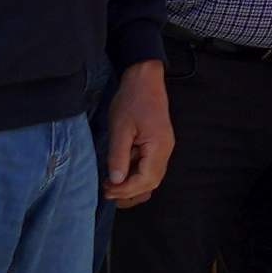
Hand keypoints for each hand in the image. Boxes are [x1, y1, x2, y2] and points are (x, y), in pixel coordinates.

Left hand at [103, 60, 172, 206]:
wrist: (144, 80)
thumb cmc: (132, 100)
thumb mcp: (120, 128)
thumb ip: (118, 156)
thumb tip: (115, 181)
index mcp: (158, 147)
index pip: (145, 180)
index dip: (126, 189)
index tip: (106, 190)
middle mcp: (165, 151)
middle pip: (151, 183)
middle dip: (129, 192)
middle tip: (106, 191)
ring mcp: (163, 149)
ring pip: (151, 178)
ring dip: (133, 187)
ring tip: (111, 187)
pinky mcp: (157, 146)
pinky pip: (149, 168)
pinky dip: (135, 177)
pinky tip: (120, 174)